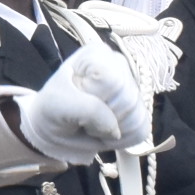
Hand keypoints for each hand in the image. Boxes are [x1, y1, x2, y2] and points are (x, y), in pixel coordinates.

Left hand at [15, 43, 150, 165]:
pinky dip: (121, 139)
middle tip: (83, 118)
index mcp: (99, 55)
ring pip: (137, 116)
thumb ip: (88, 110)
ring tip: (92, 125)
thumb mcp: (58, 104)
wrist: (53, 131)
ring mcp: (131, 89)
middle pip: (129, 99)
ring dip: (111, 130)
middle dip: (105, 117)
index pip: (113, 81)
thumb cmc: (52, 111)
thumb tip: (116, 128)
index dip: (97, 99)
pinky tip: (104, 133)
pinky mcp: (138, 111)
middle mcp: (120, 67)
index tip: (77, 102)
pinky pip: (141, 129)